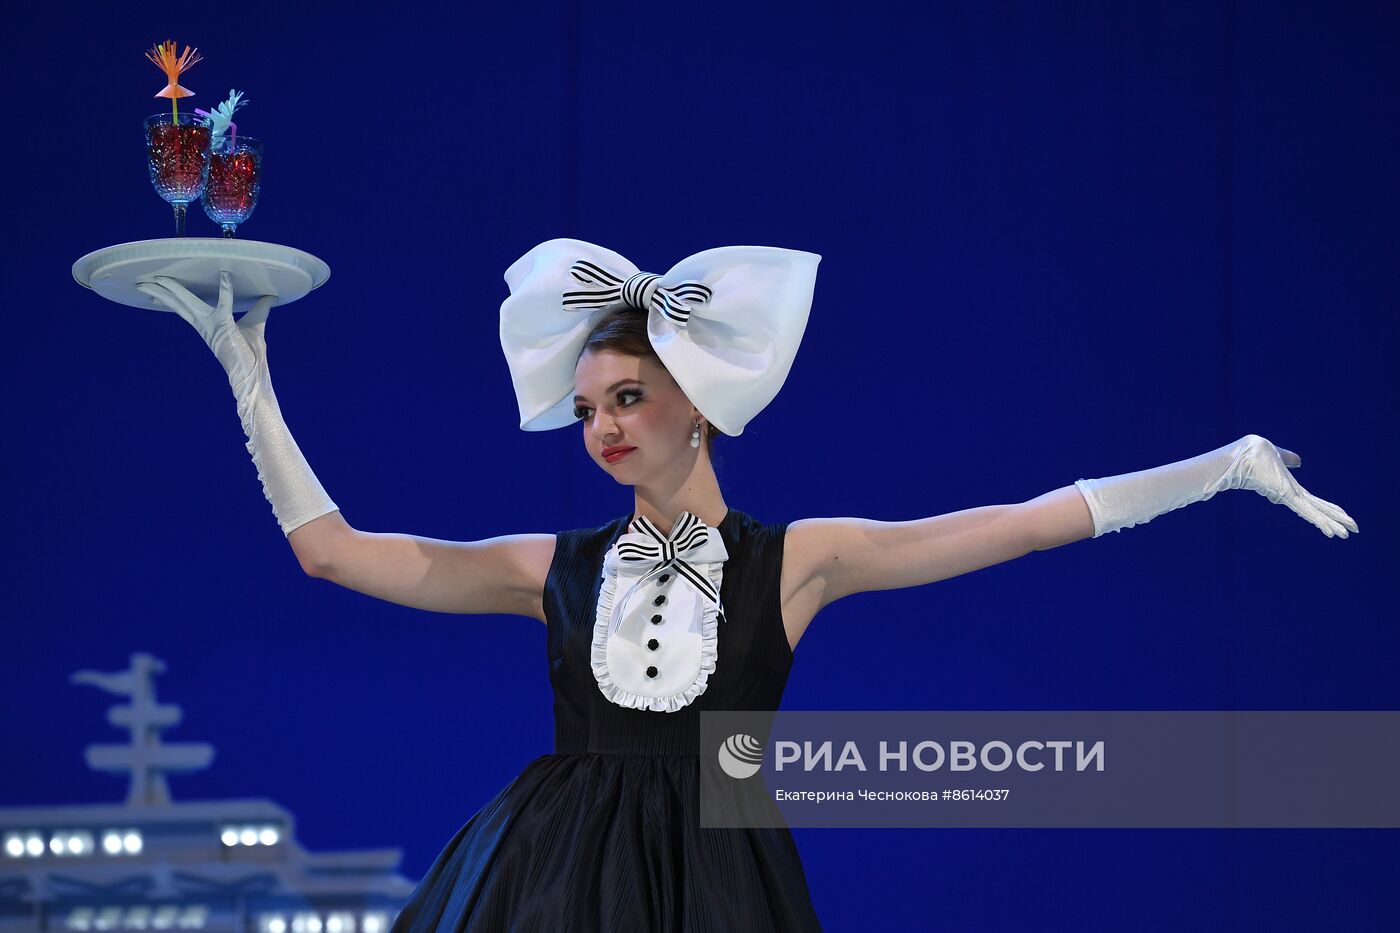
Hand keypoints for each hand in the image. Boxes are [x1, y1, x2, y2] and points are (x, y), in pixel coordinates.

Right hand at [135, 272, 275, 392]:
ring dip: (172, 290)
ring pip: (187, 303)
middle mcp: (205, 325)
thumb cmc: (252, 353)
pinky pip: (225, 303)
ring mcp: (212, 325)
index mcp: (207, 325)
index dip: (173, 298)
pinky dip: (226, 289)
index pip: (186, 308)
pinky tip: (225, 274)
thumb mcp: (256, 323)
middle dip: (162, 292)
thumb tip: (270, 295)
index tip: (161, 288)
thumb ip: (260, 308)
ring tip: (155, 279)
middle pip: (179, 304)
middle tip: (145, 280)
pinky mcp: (225, 326)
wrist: (253, 375)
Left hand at [1226, 434, 1358, 538]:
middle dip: (1335, 519)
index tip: (1339, 516)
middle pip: (1317, 509)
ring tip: (1346, 535)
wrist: (1242, 454)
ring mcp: (1289, 496)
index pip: (1311, 501)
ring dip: (1333, 523)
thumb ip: (1288, 458)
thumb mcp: (1276, 455)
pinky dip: (1322, 521)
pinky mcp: (1287, 496)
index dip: (1326, 508)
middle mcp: (1290, 494)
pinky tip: (1333, 531)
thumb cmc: (1251, 454)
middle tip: (1352, 531)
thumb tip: (1299, 462)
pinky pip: (1308, 511)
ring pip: (1316, 513)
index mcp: (1288, 487)